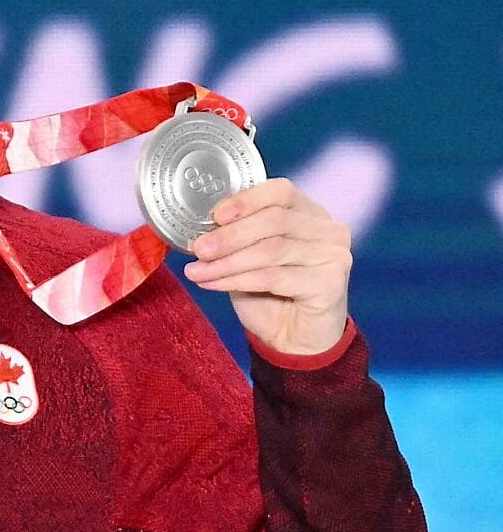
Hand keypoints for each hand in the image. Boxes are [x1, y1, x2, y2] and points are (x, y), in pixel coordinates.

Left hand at [181, 177, 350, 356]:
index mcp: (309, 213)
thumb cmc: (270, 294)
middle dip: (229, 235)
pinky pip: (273, 277)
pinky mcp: (330, 283)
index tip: (215, 215)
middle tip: (198, 248)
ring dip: (226, 261)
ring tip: (197, 271)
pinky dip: (236, 280)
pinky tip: (212, 284)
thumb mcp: (248, 257)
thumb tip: (199, 228)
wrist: (294, 340)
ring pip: (271, 250)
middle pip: (274, 220)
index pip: (281, 191)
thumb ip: (235, 237)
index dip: (246, 200)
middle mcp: (328, 230)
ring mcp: (334, 256)